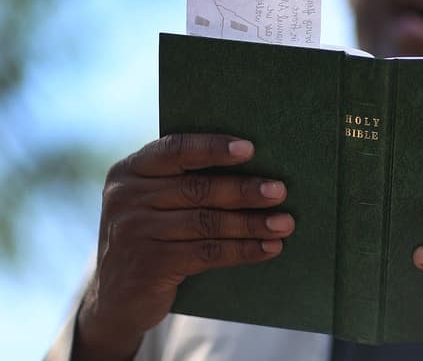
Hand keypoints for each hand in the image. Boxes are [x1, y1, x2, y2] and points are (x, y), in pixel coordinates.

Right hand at [73, 134, 294, 360]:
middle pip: (198, 189)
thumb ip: (184, 181)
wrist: (115, 297)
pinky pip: (207, 253)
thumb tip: (255, 168)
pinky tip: (268, 248)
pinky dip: (243, 250)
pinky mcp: (149, 265)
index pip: (175, 149)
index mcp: (130, 170)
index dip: (213, 148)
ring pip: (207, 222)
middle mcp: (126, 197)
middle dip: (244, 190)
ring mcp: (134, 232)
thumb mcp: (152, 202)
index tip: (250, 149)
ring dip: (252, 223)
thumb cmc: (150, 235)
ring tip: (284, 224)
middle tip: (280, 191)